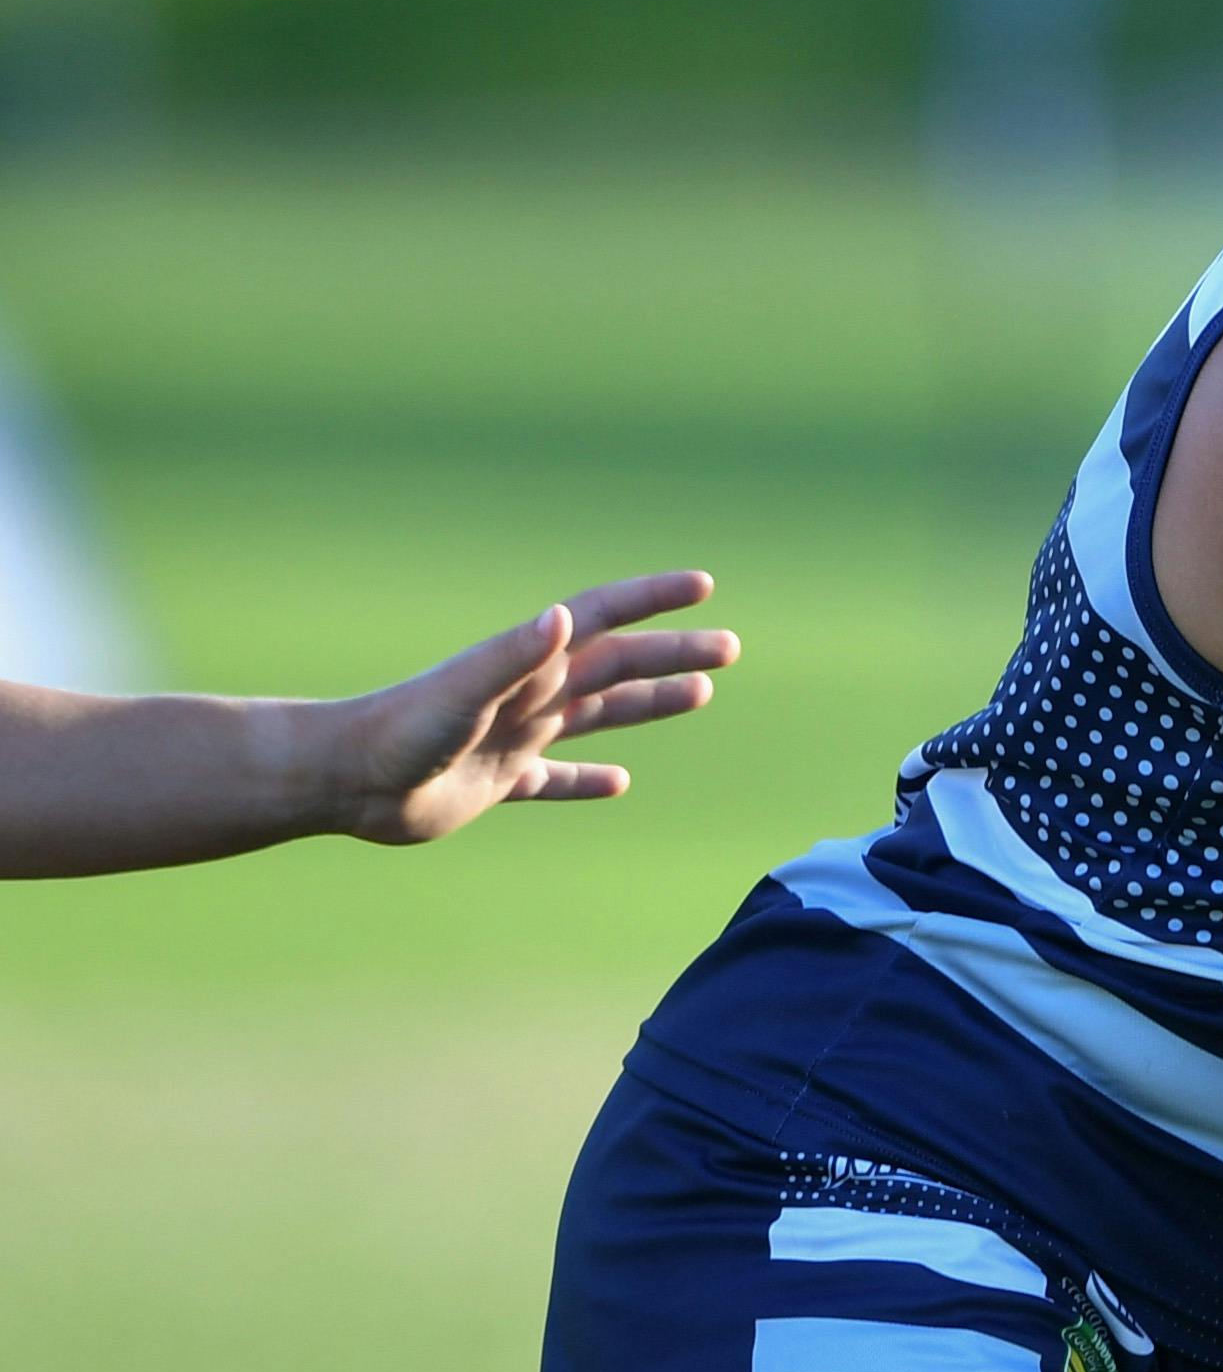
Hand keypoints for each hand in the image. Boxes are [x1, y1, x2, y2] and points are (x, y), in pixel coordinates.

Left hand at [322, 572, 740, 844]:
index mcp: (529, 667)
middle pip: (616, 668)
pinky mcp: (496, 782)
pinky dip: (587, 782)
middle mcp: (529, 696)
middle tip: (729, 647)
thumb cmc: (399, 731)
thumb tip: (563, 617)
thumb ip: (514, 654)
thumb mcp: (463, 690)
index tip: (702, 586)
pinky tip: (617, 785)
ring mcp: (514, 737)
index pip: (601, 620)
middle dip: (673, 655)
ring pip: (598, 717)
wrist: (342, 781)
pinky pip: (554, 780)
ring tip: (701, 695)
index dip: (651, 601)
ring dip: (649, 705)